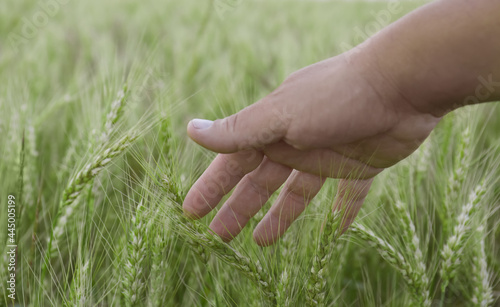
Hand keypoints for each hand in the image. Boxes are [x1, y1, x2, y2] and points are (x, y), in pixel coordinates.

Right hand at [183, 53, 439, 245]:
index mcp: (272, 127)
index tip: (191, 212)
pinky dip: (342, 212)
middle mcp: (295, 141)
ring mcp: (327, 154)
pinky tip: (336, 230)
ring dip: (279, 215)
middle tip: (219, 236)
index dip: (212, 187)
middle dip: (238, 207)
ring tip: (261, 242)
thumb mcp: (281, 116)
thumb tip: (192, 130)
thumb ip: (240, 130)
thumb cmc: (337, 97)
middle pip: (260, 181)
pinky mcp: (359, 164)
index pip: (232, 162)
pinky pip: (347, 194)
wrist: (403, 85)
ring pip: (296, 192)